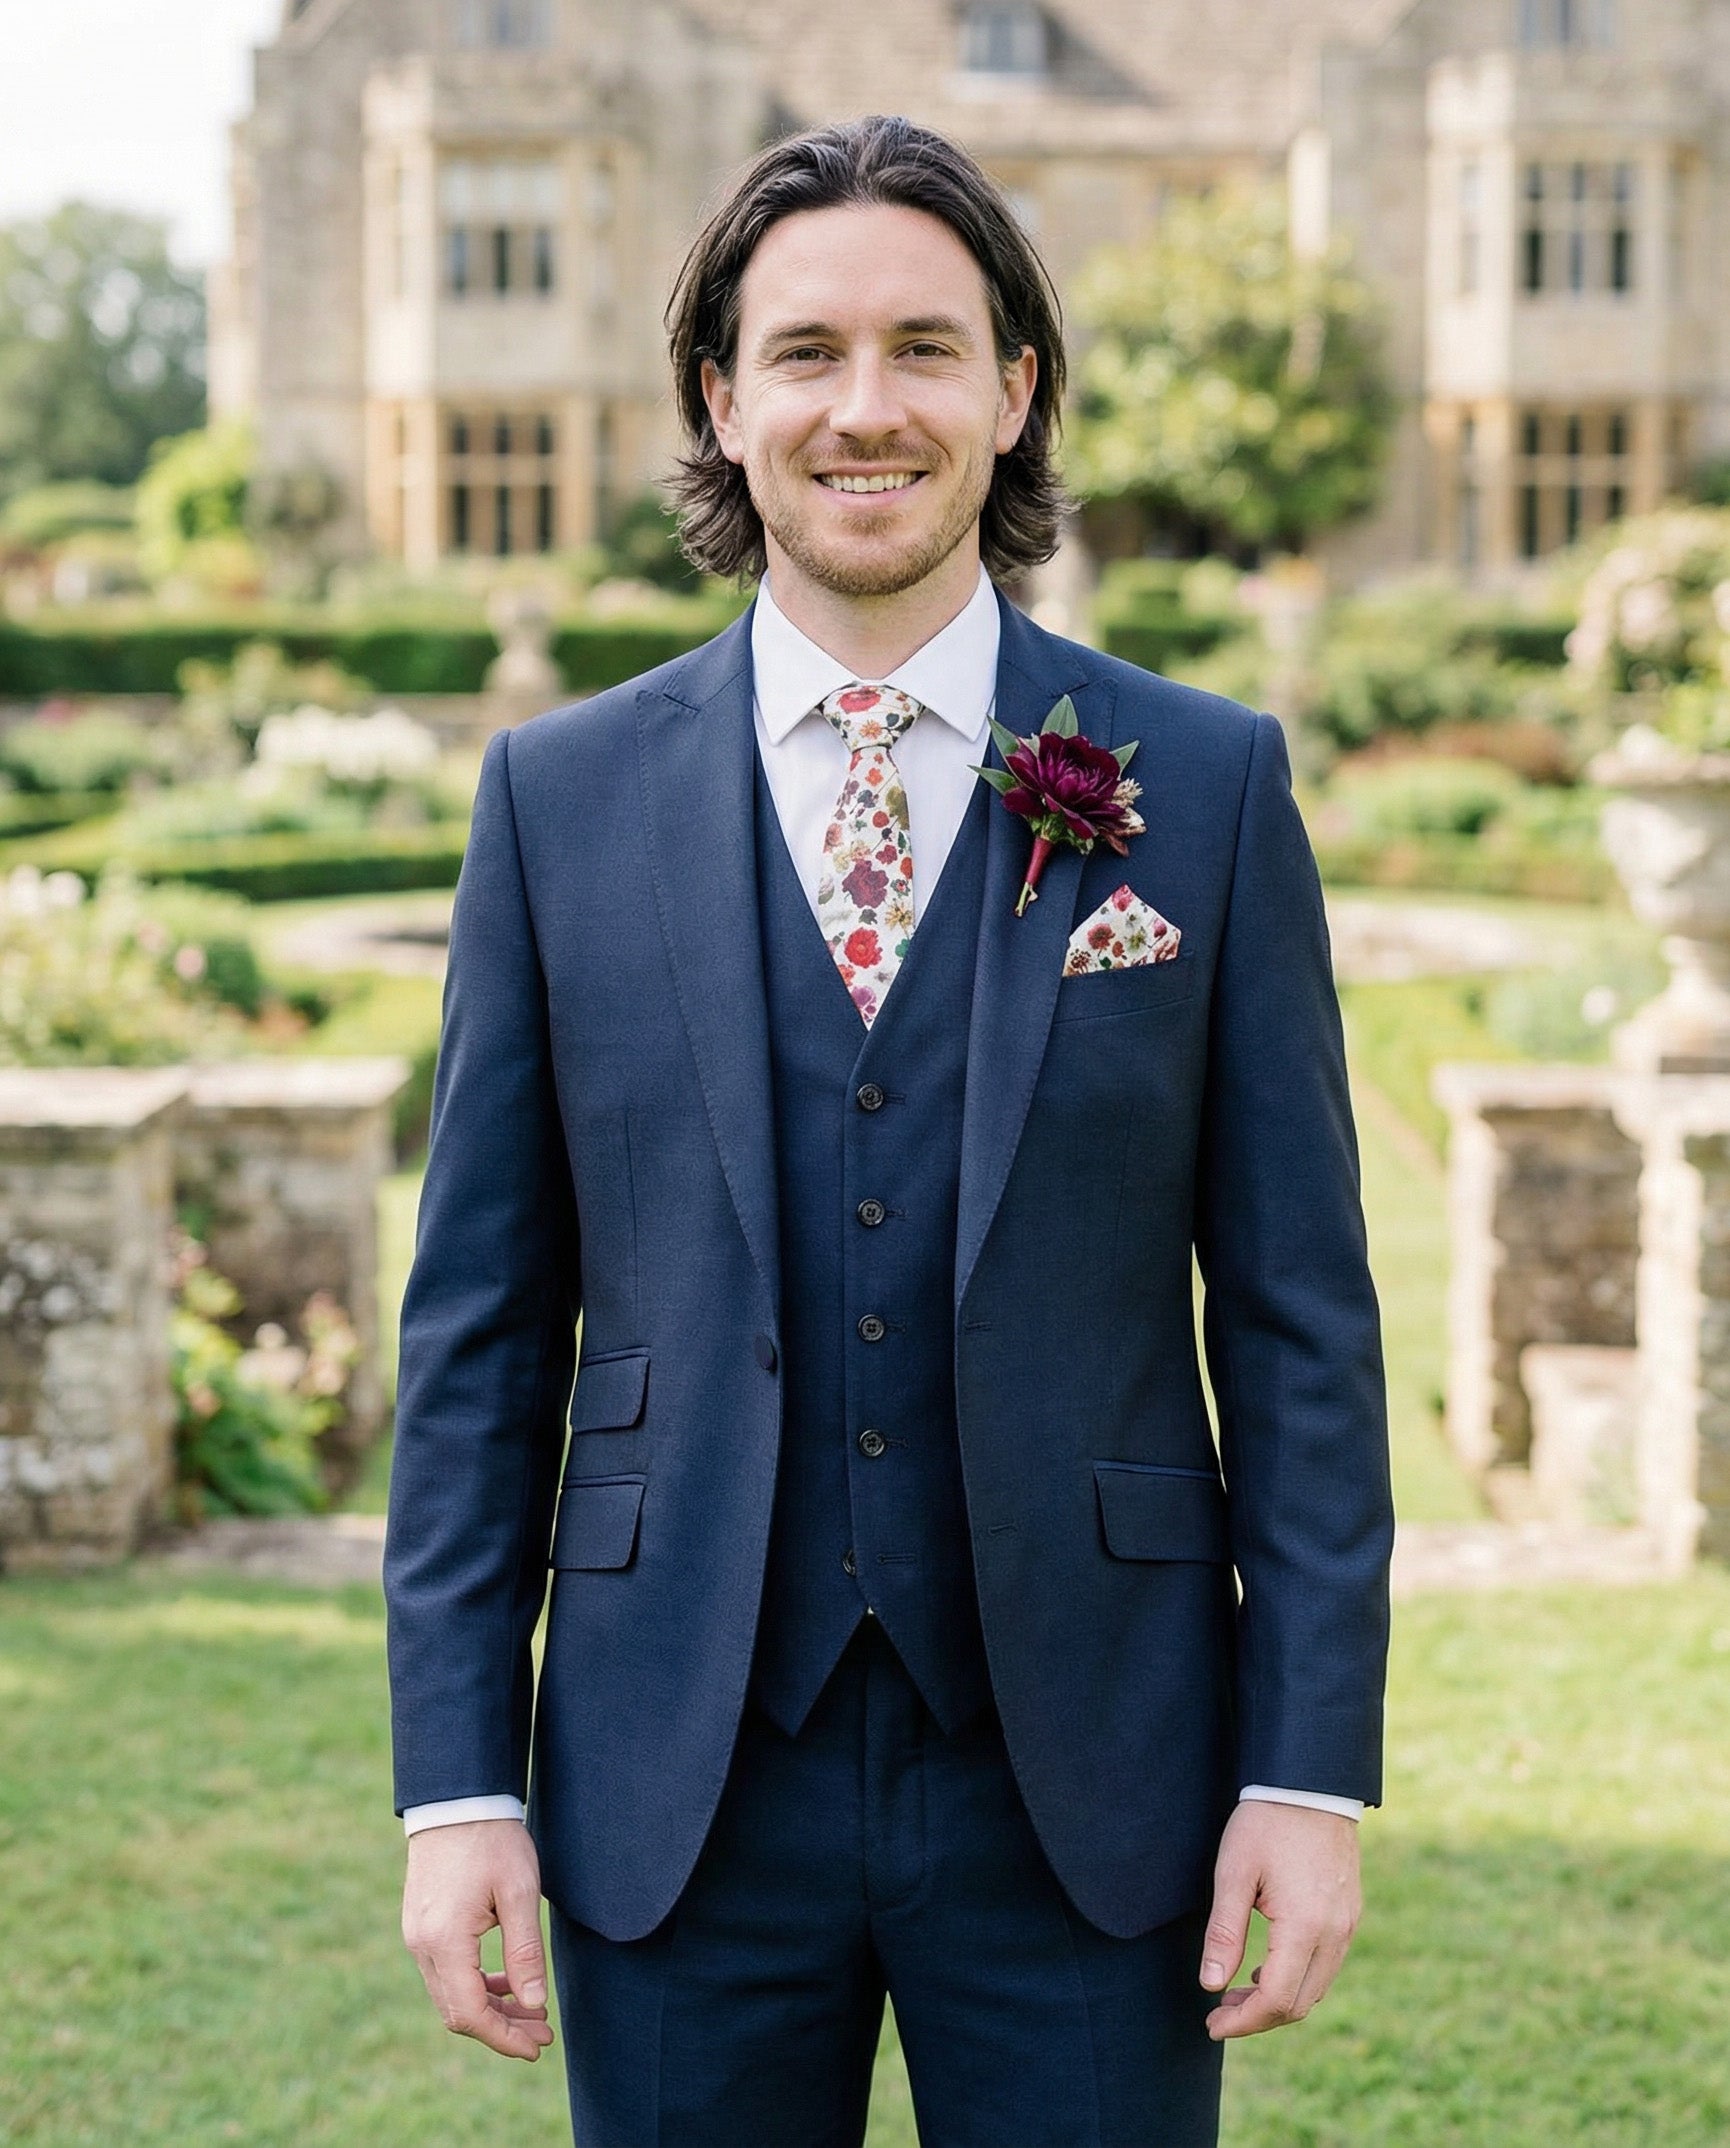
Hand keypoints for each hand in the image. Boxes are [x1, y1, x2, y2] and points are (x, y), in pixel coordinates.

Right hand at [402, 1818, 555, 2061]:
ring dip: (489, 2009)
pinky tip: (505, 1983)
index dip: (504, 2038)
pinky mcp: (420, 1926)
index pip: (471, 2013)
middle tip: (543, 2033)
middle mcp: (421, 1945)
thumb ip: (525, 1952)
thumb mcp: (520, 1892)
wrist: (456, 1798)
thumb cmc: (492, 1839)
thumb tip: (534, 2003)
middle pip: (457, 2012)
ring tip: (531, 2010)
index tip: (538, 2046)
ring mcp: (416, 1936)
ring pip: (450, 1995)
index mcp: (444, 1941)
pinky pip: (445, 1972)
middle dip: (501, 2028)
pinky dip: (475, 1985)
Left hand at [1199, 1801, 1360, 2039]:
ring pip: (1315, 1988)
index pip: (1277, 2000)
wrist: (1311, 1782)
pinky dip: (1296, 1979)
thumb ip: (1224, 1932)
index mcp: (1306, 1926)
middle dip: (1257, 2018)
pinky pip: (1326, 1966)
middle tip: (1218, 2012)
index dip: (1243, 2022)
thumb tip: (1210, 1985)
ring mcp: (1348, 1925)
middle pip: (1300, 2003)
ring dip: (1277, 2000)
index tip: (1211, 2025)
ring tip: (1235, 1993)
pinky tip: (1265, 1968)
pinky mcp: (1350, 1914)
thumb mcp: (1234, 1872)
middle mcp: (1335, 1934)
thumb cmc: (1266, 1822)